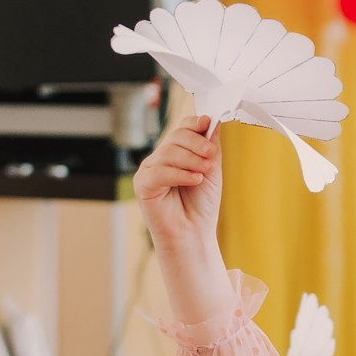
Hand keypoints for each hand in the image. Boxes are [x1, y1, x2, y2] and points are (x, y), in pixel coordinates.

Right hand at [134, 116, 223, 268]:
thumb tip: (212, 122)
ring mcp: (150, 170)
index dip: (195, 124)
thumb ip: (211, 147)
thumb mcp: (212, 171)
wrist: (193, 233)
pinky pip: (160, 172)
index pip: (183, 128)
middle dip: (196, 143)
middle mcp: (162, 158)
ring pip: (168, 152)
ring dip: (191, 160)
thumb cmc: (201, 205)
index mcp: (178, 152)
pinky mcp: (143, 184)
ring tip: (204, 172)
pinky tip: (194, 180)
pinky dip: (179, 174)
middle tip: (210, 155)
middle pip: (176, 136)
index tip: (208, 123)